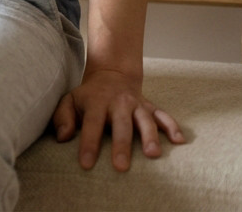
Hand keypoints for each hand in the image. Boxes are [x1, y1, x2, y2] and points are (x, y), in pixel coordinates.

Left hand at [52, 68, 185, 169]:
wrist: (112, 75)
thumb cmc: (88, 96)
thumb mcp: (69, 101)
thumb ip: (63, 117)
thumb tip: (62, 137)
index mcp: (96, 102)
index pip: (92, 124)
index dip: (89, 144)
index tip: (86, 164)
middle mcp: (119, 103)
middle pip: (121, 125)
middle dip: (121, 146)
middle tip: (121, 167)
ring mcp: (137, 104)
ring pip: (145, 120)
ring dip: (150, 137)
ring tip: (153, 155)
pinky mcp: (150, 107)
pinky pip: (164, 116)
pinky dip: (172, 127)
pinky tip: (179, 141)